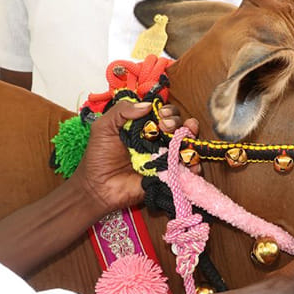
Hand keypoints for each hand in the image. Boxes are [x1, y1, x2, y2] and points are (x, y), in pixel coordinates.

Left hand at [72, 101, 198, 214]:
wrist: (99, 188)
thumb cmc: (99, 158)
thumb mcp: (104, 127)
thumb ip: (122, 110)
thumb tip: (148, 105)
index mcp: (145, 128)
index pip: (164, 113)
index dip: (167, 111)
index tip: (160, 115)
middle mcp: (158, 141)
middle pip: (180, 126)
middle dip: (178, 122)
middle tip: (165, 127)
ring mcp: (166, 158)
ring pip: (188, 143)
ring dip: (191, 138)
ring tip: (183, 139)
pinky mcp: (170, 175)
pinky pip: (189, 168)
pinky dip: (195, 164)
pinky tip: (190, 161)